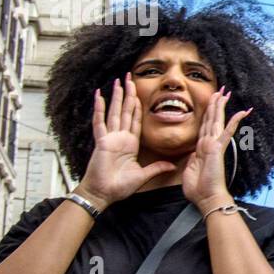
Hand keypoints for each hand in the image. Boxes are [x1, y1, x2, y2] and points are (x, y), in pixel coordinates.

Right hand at [77, 74, 176, 207]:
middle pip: (126, 111)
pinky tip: (100, 96)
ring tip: (119, 82)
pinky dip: (99, 109)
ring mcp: (110, 138)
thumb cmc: (119, 187)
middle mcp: (120, 138)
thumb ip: (157, 168)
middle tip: (130, 78)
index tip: (140, 93)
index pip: (136, 120)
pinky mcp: (101, 142)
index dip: (138, 106)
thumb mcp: (143, 175)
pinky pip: (100, 122)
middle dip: (128, 94)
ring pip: (115, 112)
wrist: (103, 194)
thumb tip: (173, 165)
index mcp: (130, 144)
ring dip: (117, 97)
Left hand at [183, 87, 251, 208]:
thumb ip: (192, 160)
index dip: (208, 114)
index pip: (205, 126)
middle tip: (221, 91)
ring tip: (224, 93)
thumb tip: (193, 154)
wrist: (207, 198)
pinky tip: (242, 112)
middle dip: (215, 104)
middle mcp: (209, 144)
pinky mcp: (218, 148)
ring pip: (217, 121)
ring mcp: (215, 145)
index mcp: (202, 148)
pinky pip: (227, 131)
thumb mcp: (189, 171)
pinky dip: (234, 121)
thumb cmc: (199, 189)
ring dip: (220, 106)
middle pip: (212, 119)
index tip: (212, 103)